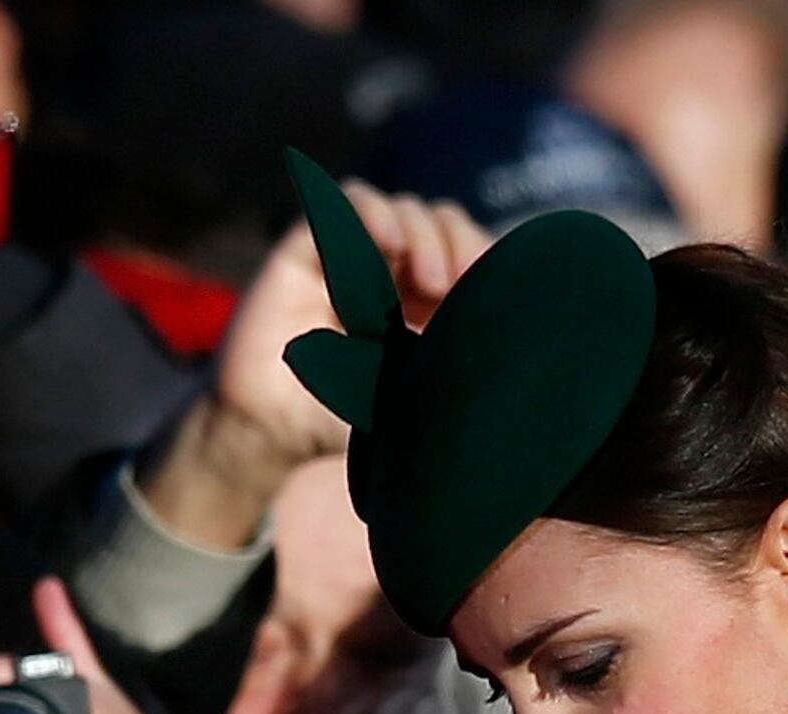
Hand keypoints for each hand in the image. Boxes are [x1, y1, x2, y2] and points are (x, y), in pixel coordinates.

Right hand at [139, 185, 493, 549]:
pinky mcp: (303, 248)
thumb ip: (454, 361)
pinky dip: (370, 212)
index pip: (461, 249)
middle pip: (436, 220)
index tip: (497, 293)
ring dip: (421, 231)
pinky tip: (388, 243)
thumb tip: (516, 347)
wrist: (271, 435)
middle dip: (457, 243)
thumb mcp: (415, 392)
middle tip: (460, 287)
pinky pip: (340, 203)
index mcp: (418, 299)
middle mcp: (383, 269)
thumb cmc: (341, 421)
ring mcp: (343, 254)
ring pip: (396, 207)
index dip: (482, 257)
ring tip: (430, 280)